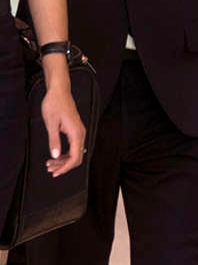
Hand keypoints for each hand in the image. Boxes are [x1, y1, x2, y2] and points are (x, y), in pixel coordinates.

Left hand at [41, 61, 85, 176]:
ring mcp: (79, 131)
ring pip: (75, 152)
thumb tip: (55, 155)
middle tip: (50, 170)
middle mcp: (80, 133)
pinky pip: (73, 146)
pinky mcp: (75, 130)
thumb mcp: (51, 123)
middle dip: (64, 166)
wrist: (59, 91)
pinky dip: (65, 154)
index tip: (56, 173)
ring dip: (63, 161)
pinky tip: (56, 155)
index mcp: (76, 133)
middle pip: (76, 157)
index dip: (65, 168)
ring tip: (50, 164)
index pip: (74, 157)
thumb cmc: (55, 104)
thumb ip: (54, 140)